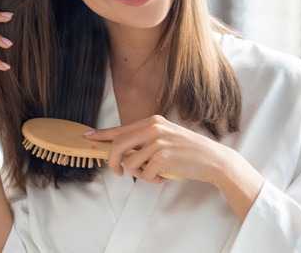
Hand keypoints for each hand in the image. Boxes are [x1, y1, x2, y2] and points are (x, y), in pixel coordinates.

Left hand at [84, 115, 225, 183]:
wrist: (212, 159)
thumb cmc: (188, 151)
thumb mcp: (166, 137)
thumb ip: (145, 140)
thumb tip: (121, 152)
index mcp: (153, 121)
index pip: (121, 129)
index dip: (102, 135)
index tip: (88, 137)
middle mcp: (153, 128)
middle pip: (117, 146)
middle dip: (112, 162)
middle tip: (118, 172)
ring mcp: (157, 142)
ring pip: (130, 164)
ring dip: (140, 175)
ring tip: (157, 173)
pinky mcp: (162, 157)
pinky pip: (144, 175)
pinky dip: (153, 180)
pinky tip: (166, 176)